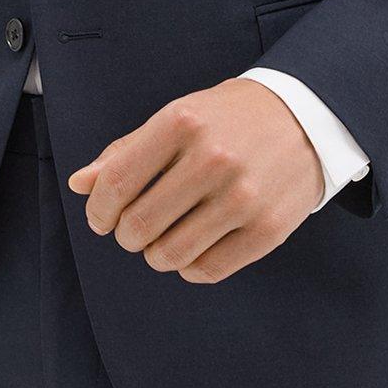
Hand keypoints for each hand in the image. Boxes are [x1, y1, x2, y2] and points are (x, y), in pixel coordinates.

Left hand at [66, 77, 323, 282]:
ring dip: (156, 254)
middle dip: (127, 235)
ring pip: (169, 255)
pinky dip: (189, 266)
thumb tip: (81, 184)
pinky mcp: (267, 229)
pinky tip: (193, 247)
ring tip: (164, 238)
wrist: (306, 116)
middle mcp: (212, 158)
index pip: (117, 182)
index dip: (99, 209)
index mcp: (183, 122)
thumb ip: (127, 151)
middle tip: (135, 228)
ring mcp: (242, 196)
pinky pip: (207, 270)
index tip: (102, 217)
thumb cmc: (230, 118)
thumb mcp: (178, 117)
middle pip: (138, 226)